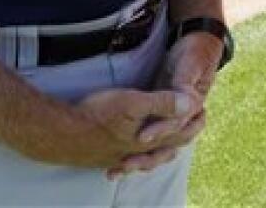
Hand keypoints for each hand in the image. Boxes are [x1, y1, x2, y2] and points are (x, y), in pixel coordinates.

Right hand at [53, 86, 201, 170]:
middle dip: (182, 137)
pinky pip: (126, 162)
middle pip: (166, 148)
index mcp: (149, 138)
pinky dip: (135, 161)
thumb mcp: (133, 102)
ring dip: (161, 152)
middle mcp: (137, 152)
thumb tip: (190, 104)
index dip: (194, 122)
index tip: (205, 112)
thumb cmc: (97, 115)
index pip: (180, 133)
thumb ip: (162, 103)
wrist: (61, 135)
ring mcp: (120, 157)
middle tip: (193, 128)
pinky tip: (126, 163)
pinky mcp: (104, 158)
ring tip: (168, 150)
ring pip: (147, 158)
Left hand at [108, 32, 221, 177]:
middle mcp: (182, 116)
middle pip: (165, 144)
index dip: (159, 131)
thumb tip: (186, 104)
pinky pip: (149, 137)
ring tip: (118, 170)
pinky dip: (136, 150)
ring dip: (140, 159)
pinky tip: (119, 160)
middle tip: (124, 164)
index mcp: (192, 106)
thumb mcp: (191, 64)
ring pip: (158, 147)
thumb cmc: (195, 52)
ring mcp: (170, 116)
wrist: (199, 42)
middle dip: (145, 156)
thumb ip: (185, 84)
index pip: (175, 125)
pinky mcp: (159, 113)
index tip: (142, 137)